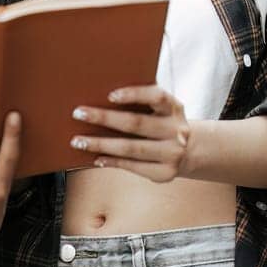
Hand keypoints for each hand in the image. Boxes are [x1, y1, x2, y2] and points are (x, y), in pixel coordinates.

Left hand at [69, 85, 191, 182]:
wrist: (188, 150)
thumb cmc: (161, 122)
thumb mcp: (160, 108)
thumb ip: (141, 101)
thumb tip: (98, 94)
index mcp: (174, 107)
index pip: (156, 96)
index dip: (134, 94)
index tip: (110, 95)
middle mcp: (176, 130)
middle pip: (136, 123)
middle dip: (104, 118)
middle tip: (78, 114)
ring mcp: (173, 153)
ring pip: (131, 148)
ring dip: (101, 144)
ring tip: (78, 141)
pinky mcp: (165, 173)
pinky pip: (133, 166)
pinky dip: (112, 162)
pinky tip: (96, 158)